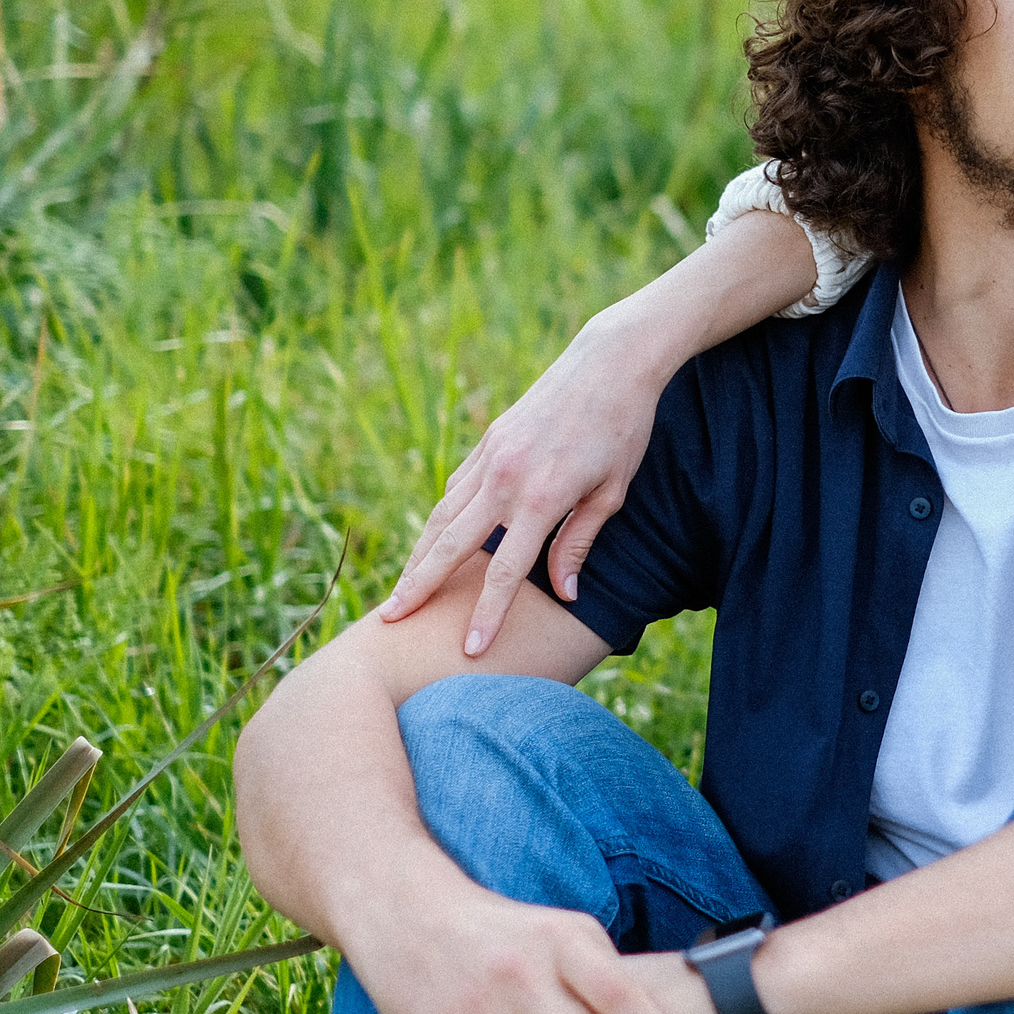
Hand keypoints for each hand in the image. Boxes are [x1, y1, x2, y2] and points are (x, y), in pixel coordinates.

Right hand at [381, 310, 669, 654]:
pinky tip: (433, 543)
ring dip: (419, 555)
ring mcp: (491, 456)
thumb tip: (564, 593)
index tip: (470, 649)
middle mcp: (505, 478)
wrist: (610, 363)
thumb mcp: (612, 493)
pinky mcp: (487, 441)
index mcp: (542, 498)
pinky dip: (441, 518)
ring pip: (442, 515)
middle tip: (389, 621)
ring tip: (402, 590)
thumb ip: (579, 543)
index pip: (503, 570)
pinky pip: (456, 489)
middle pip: (449, 545)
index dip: (486, 613)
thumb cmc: (623, 432)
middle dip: (418, 587)